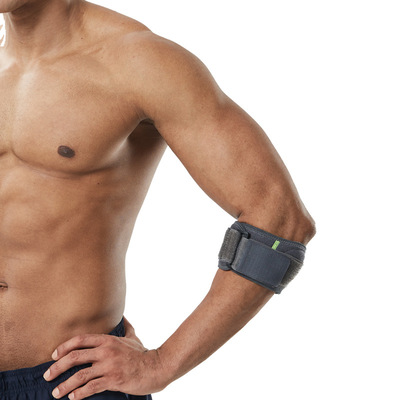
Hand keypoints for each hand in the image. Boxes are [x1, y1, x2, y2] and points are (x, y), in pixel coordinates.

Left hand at [43, 317, 165, 399]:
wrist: (156, 367)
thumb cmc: (142, 353)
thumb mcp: (132, 336)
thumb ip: (124, 327)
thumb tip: (121, 316)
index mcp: (108, 340)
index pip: (81, 339)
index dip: (65, 346)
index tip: (54, 354)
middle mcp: (106, 351)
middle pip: (75, 356)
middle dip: (58, 366)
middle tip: (48, 375)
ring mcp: (109, 366)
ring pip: (80, 375)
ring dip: (65, 385)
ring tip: (55, 392)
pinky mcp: (114, 380)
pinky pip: (92, 387)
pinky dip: (79, 393)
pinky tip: (72, 397)